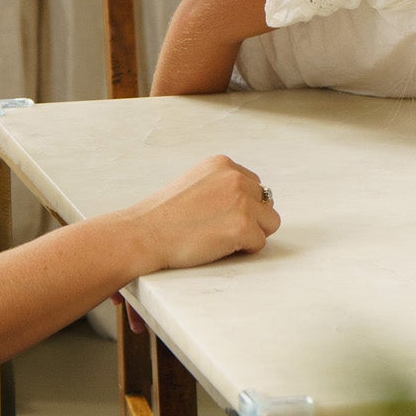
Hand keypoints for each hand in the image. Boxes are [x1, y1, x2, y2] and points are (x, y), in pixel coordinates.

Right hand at [125, 153, 279, 270]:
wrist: (144, 234)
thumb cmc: (164, 216)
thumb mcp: (195, 183)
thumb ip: (222, 185)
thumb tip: (250, 198)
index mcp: (223, 164)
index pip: (253, 186)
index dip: (240, 206)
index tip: (218, 216)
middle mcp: (236, 178)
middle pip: (265, 203)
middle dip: (250, 218)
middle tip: (218, 229)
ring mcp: (242, 202)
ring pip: (270, 222)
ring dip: (252, 233)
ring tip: (221, 237)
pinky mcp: (244, 226)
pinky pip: (260, 243)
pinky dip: (244, 250)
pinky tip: (219, 246)